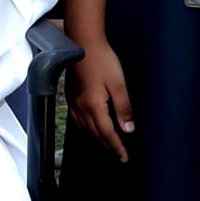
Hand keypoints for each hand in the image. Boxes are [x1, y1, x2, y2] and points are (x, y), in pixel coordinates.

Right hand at [69, 40, 134, 165]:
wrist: (83, 42)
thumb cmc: (102, 60)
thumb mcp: (118, 84)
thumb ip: (123, 108)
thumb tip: (128, 130)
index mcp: (94, 107)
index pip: (107, 134)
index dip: (117, 147)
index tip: (124, 157)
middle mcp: (81, 108)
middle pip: (95, 134)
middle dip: (107, 146)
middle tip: (118, 155)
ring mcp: (74, 102)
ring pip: (85, 129)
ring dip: (96, 139)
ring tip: (106, 145)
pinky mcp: (71, 96)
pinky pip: (77, 120)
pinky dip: (85, 129)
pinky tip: (89, 128)